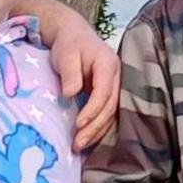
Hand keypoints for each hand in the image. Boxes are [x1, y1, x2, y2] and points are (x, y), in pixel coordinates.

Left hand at [46, 21, 120, 151]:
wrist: (73, 35)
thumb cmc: (69, 44)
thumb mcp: (65, 55)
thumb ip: (70, 73)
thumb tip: (70, 94)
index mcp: (108, 64)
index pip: (104, 92)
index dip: (92, 111)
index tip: (78, 125)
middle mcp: (117, 76)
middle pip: (110, 107)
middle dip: (94, 127)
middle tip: (78, 143)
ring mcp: (116, 85)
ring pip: (111, 114)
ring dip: (97, 132)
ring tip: (79, 146)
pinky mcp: (110, 93)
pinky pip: (108, 113)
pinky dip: (98, 128)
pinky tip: (88, 139)